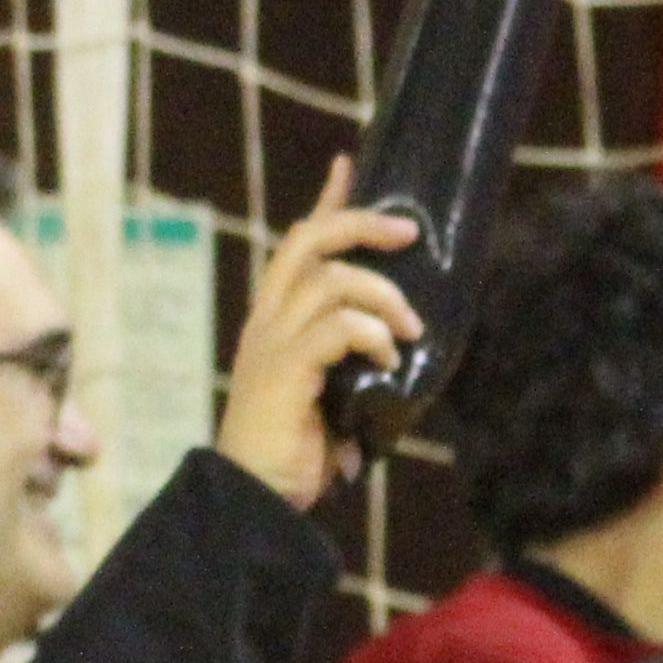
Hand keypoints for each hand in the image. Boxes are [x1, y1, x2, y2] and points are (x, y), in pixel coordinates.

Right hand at [216, 160, 426, 509]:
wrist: (252, 499)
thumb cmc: (292, 455)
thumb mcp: (332, 398)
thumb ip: (355, 371)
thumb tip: (402, 368)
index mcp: (275, 320)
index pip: (299, 243)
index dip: (327, 201)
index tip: (349, 162)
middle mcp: (268, 320)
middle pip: (310, 240)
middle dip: (361, 223)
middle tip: (408, 232)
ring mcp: (272, 342)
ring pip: (332, 280)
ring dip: (384, 296)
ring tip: (409, 330)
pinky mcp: (283, 370)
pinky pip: (337, 327)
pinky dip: (372, 334)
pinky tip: (388, 356)